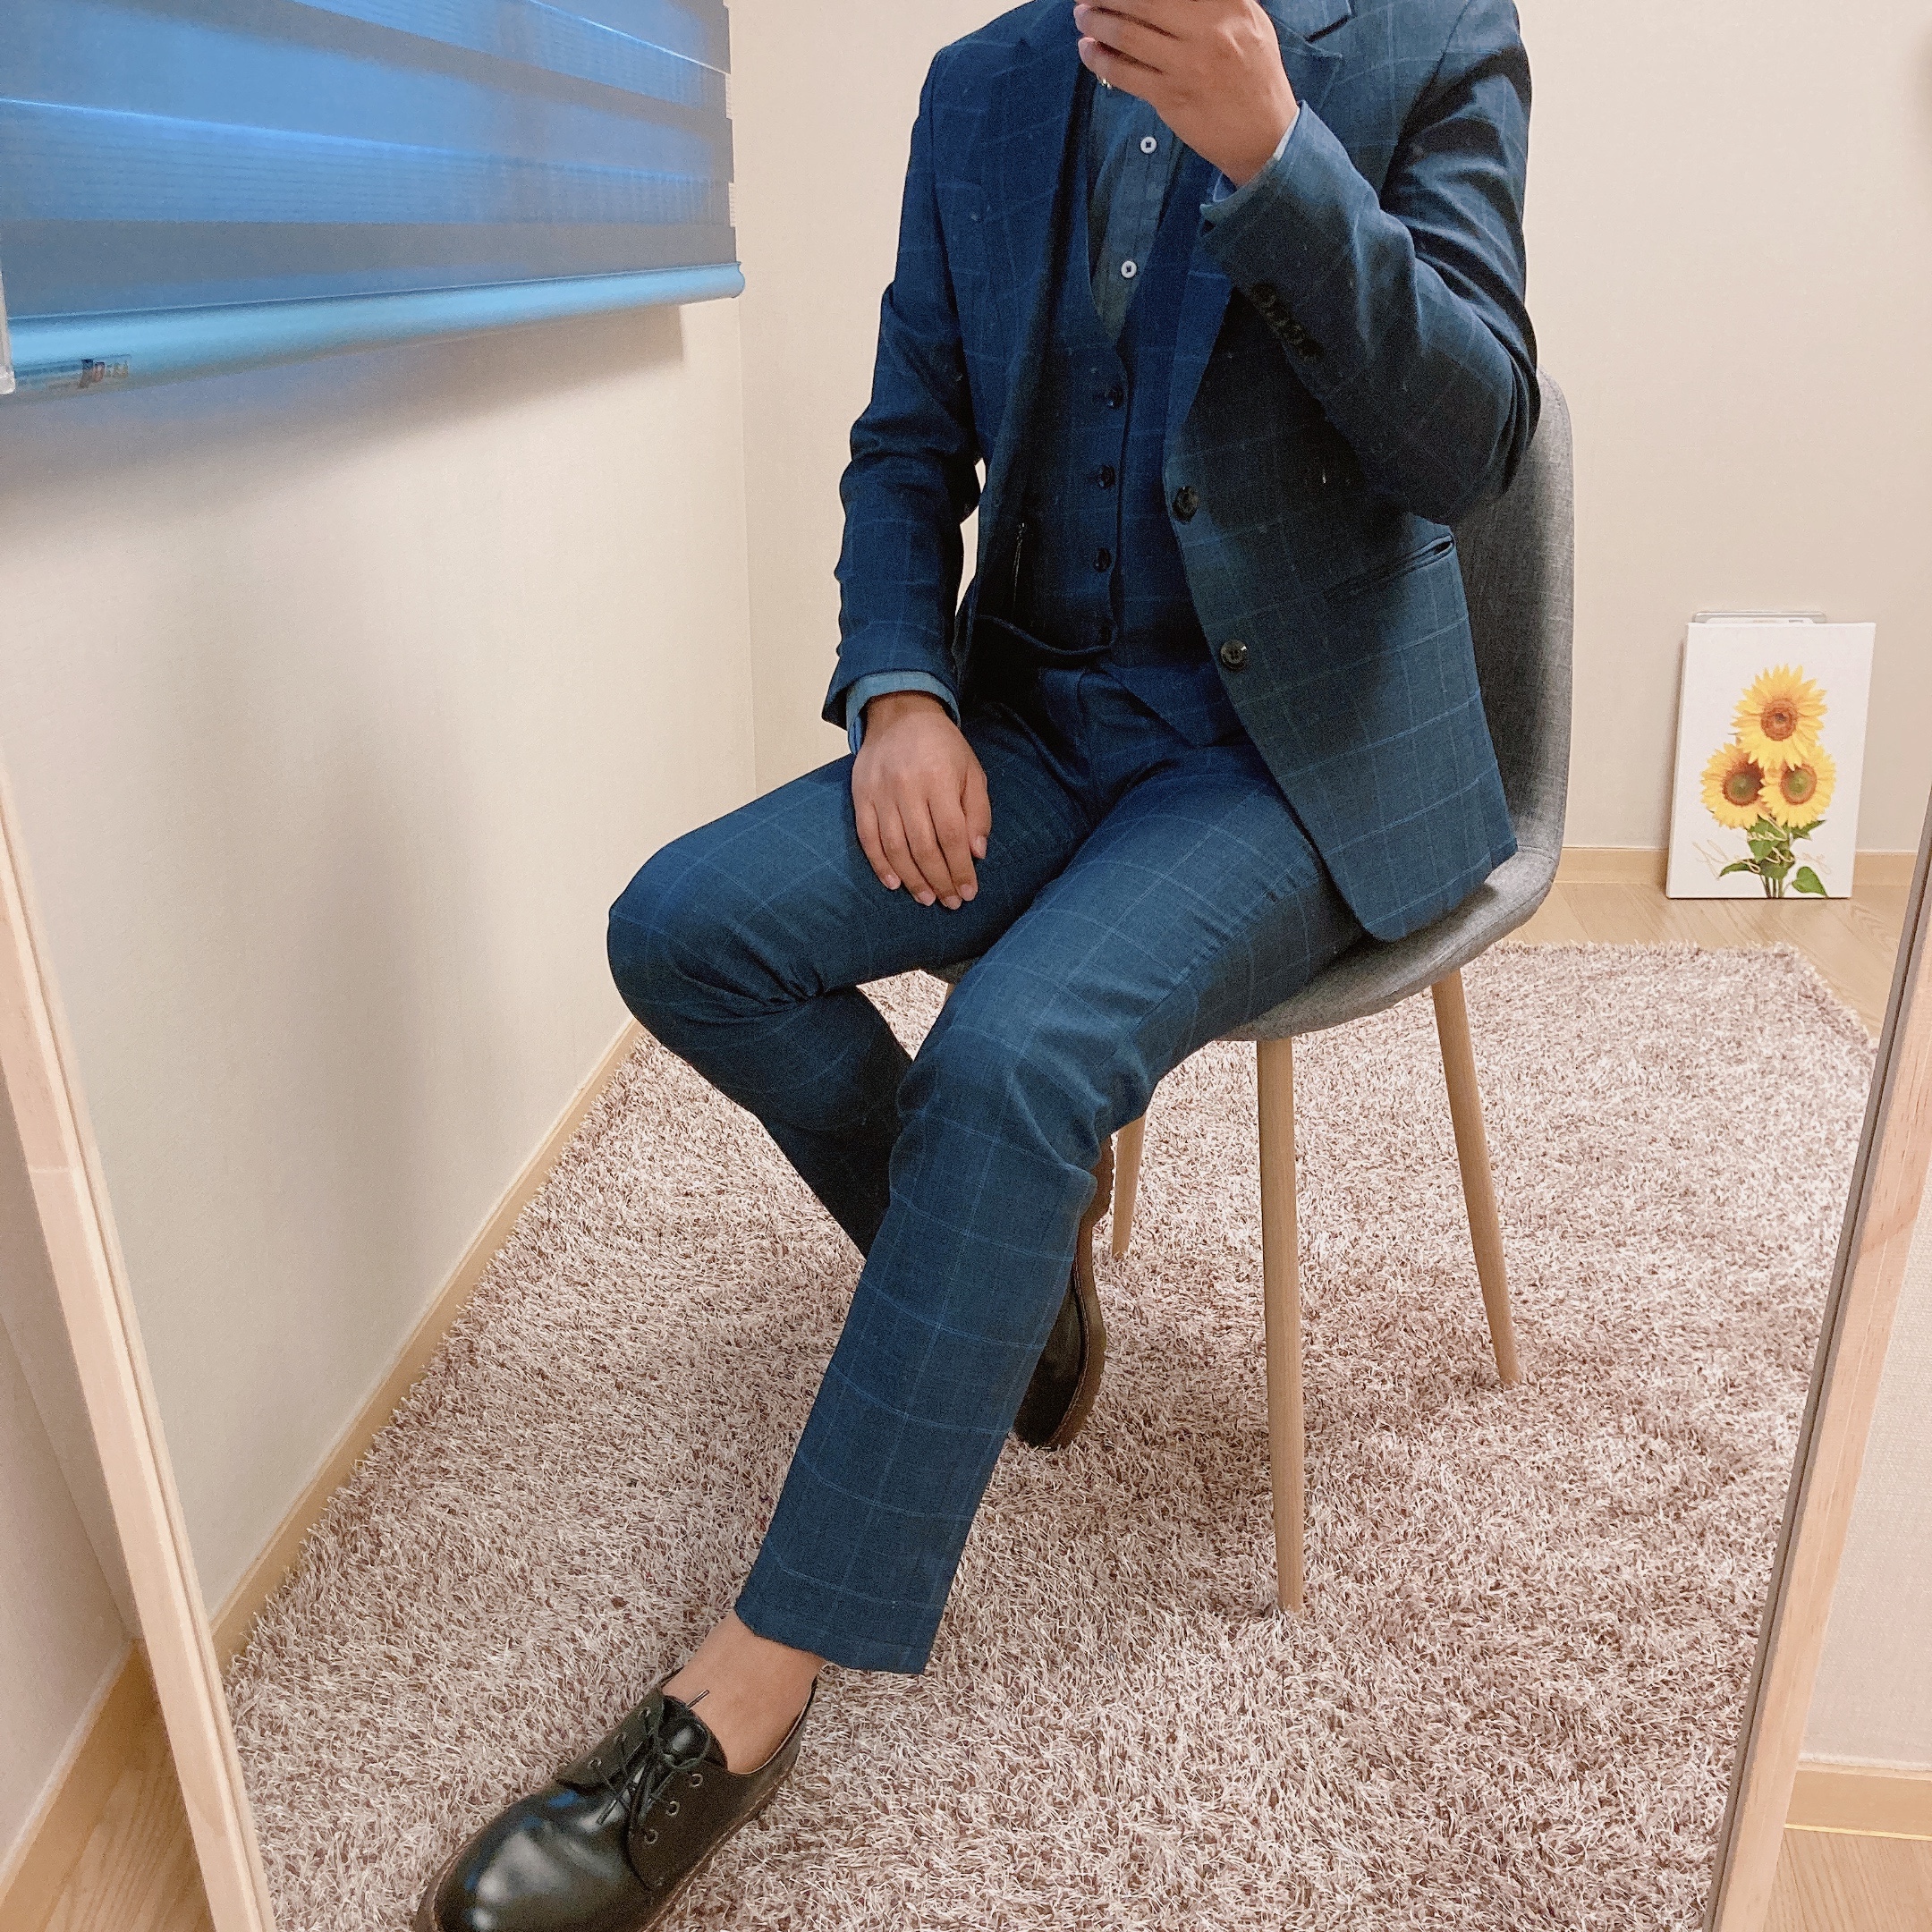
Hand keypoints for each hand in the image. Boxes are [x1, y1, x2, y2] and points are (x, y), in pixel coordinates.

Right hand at [851, 692, 991, 909]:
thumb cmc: (942, 746)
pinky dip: (880, 864)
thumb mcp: (972, 771)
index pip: (952, 836)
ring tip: (926, 898)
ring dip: (912, 879)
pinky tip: (894, 883)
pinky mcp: (861, 796)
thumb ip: (978, 812)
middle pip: (925, 847)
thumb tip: (977, 853)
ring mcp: (881, 793)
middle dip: (940, 880)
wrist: (900, 713)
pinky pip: (868, 837)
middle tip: (950, 902)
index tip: (969, 892)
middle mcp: (908, 787)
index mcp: (941, 779)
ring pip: (896, 847)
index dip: (961, 868)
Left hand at [1073, 0, 1298, 187]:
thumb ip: (1215, 1)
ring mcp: (1187, 65)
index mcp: (1229, 5)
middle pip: (1142, 0)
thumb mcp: (1249, 22)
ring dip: (1096, 21)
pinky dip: (1098, 59)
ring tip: (1082, 15)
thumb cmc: (1254, 76)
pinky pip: (1124, 73)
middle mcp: (1208, 30)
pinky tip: (1087, 49)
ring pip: (1126, 34)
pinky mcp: (1170, 97)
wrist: (1265, 136)